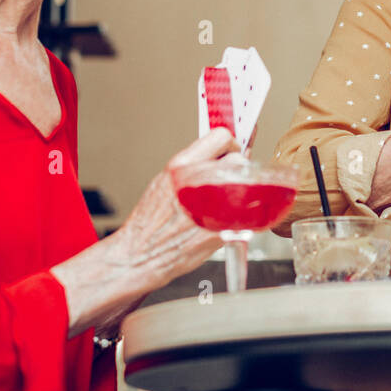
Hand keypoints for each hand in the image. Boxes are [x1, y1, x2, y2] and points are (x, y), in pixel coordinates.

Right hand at [110, 127, 243, 284]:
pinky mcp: (226, 228)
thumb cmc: (151, 223)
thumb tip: (220, 153)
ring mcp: (213, 204)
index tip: (230, 151)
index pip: (221, 136)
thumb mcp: (165, 182)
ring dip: (243, 190)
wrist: (141, 255)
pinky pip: (250, 211)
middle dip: (237, 169)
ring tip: (228, 202)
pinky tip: (231, 219)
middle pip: (238, 159)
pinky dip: (246, 214)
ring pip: (248, 183)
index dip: (229, 143)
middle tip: (229, 182)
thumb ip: (193, 165)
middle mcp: (197, 181)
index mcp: (181, 166)